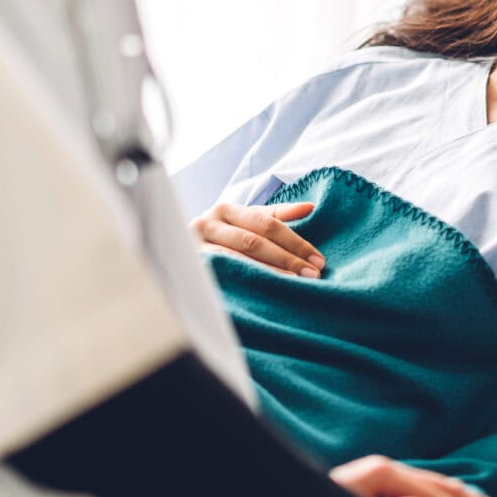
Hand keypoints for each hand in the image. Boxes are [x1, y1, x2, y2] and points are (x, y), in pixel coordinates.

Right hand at [189, 202, 325, 277]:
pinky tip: (265, 289)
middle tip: (313, 274)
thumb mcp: (246, 221)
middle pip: (255, 242)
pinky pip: (224, 274)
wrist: (177, 249)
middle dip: (287, 258)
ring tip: (295, 283)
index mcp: (227, 210)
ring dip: (270, 272)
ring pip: (239, 259)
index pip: (268, 224)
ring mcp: (198, 246)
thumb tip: (310, 207)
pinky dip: (247, 281)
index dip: (296, 242)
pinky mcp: (194, 267)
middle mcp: (209, 224)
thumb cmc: (223, 235)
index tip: (319, 260)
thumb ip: (276, 215)